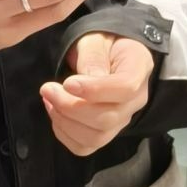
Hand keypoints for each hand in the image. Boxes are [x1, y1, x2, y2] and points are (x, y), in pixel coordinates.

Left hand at [40, 33, 155, 157]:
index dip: (94, 90)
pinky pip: (85, 147)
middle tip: (47, 89)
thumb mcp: (95, 39)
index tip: (67, 83)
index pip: (125, 88)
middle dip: (70, 107)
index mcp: (138, 68)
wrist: (105, 55)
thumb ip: (92, 57)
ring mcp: (122, 120)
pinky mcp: (106, 133)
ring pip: (96, 137)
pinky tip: (55, 113)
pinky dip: (64, 134)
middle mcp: (136, 99)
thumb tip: (84, 82)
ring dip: (64, 122)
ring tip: (49, 99)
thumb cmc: (101, 44)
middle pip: (108, 118)